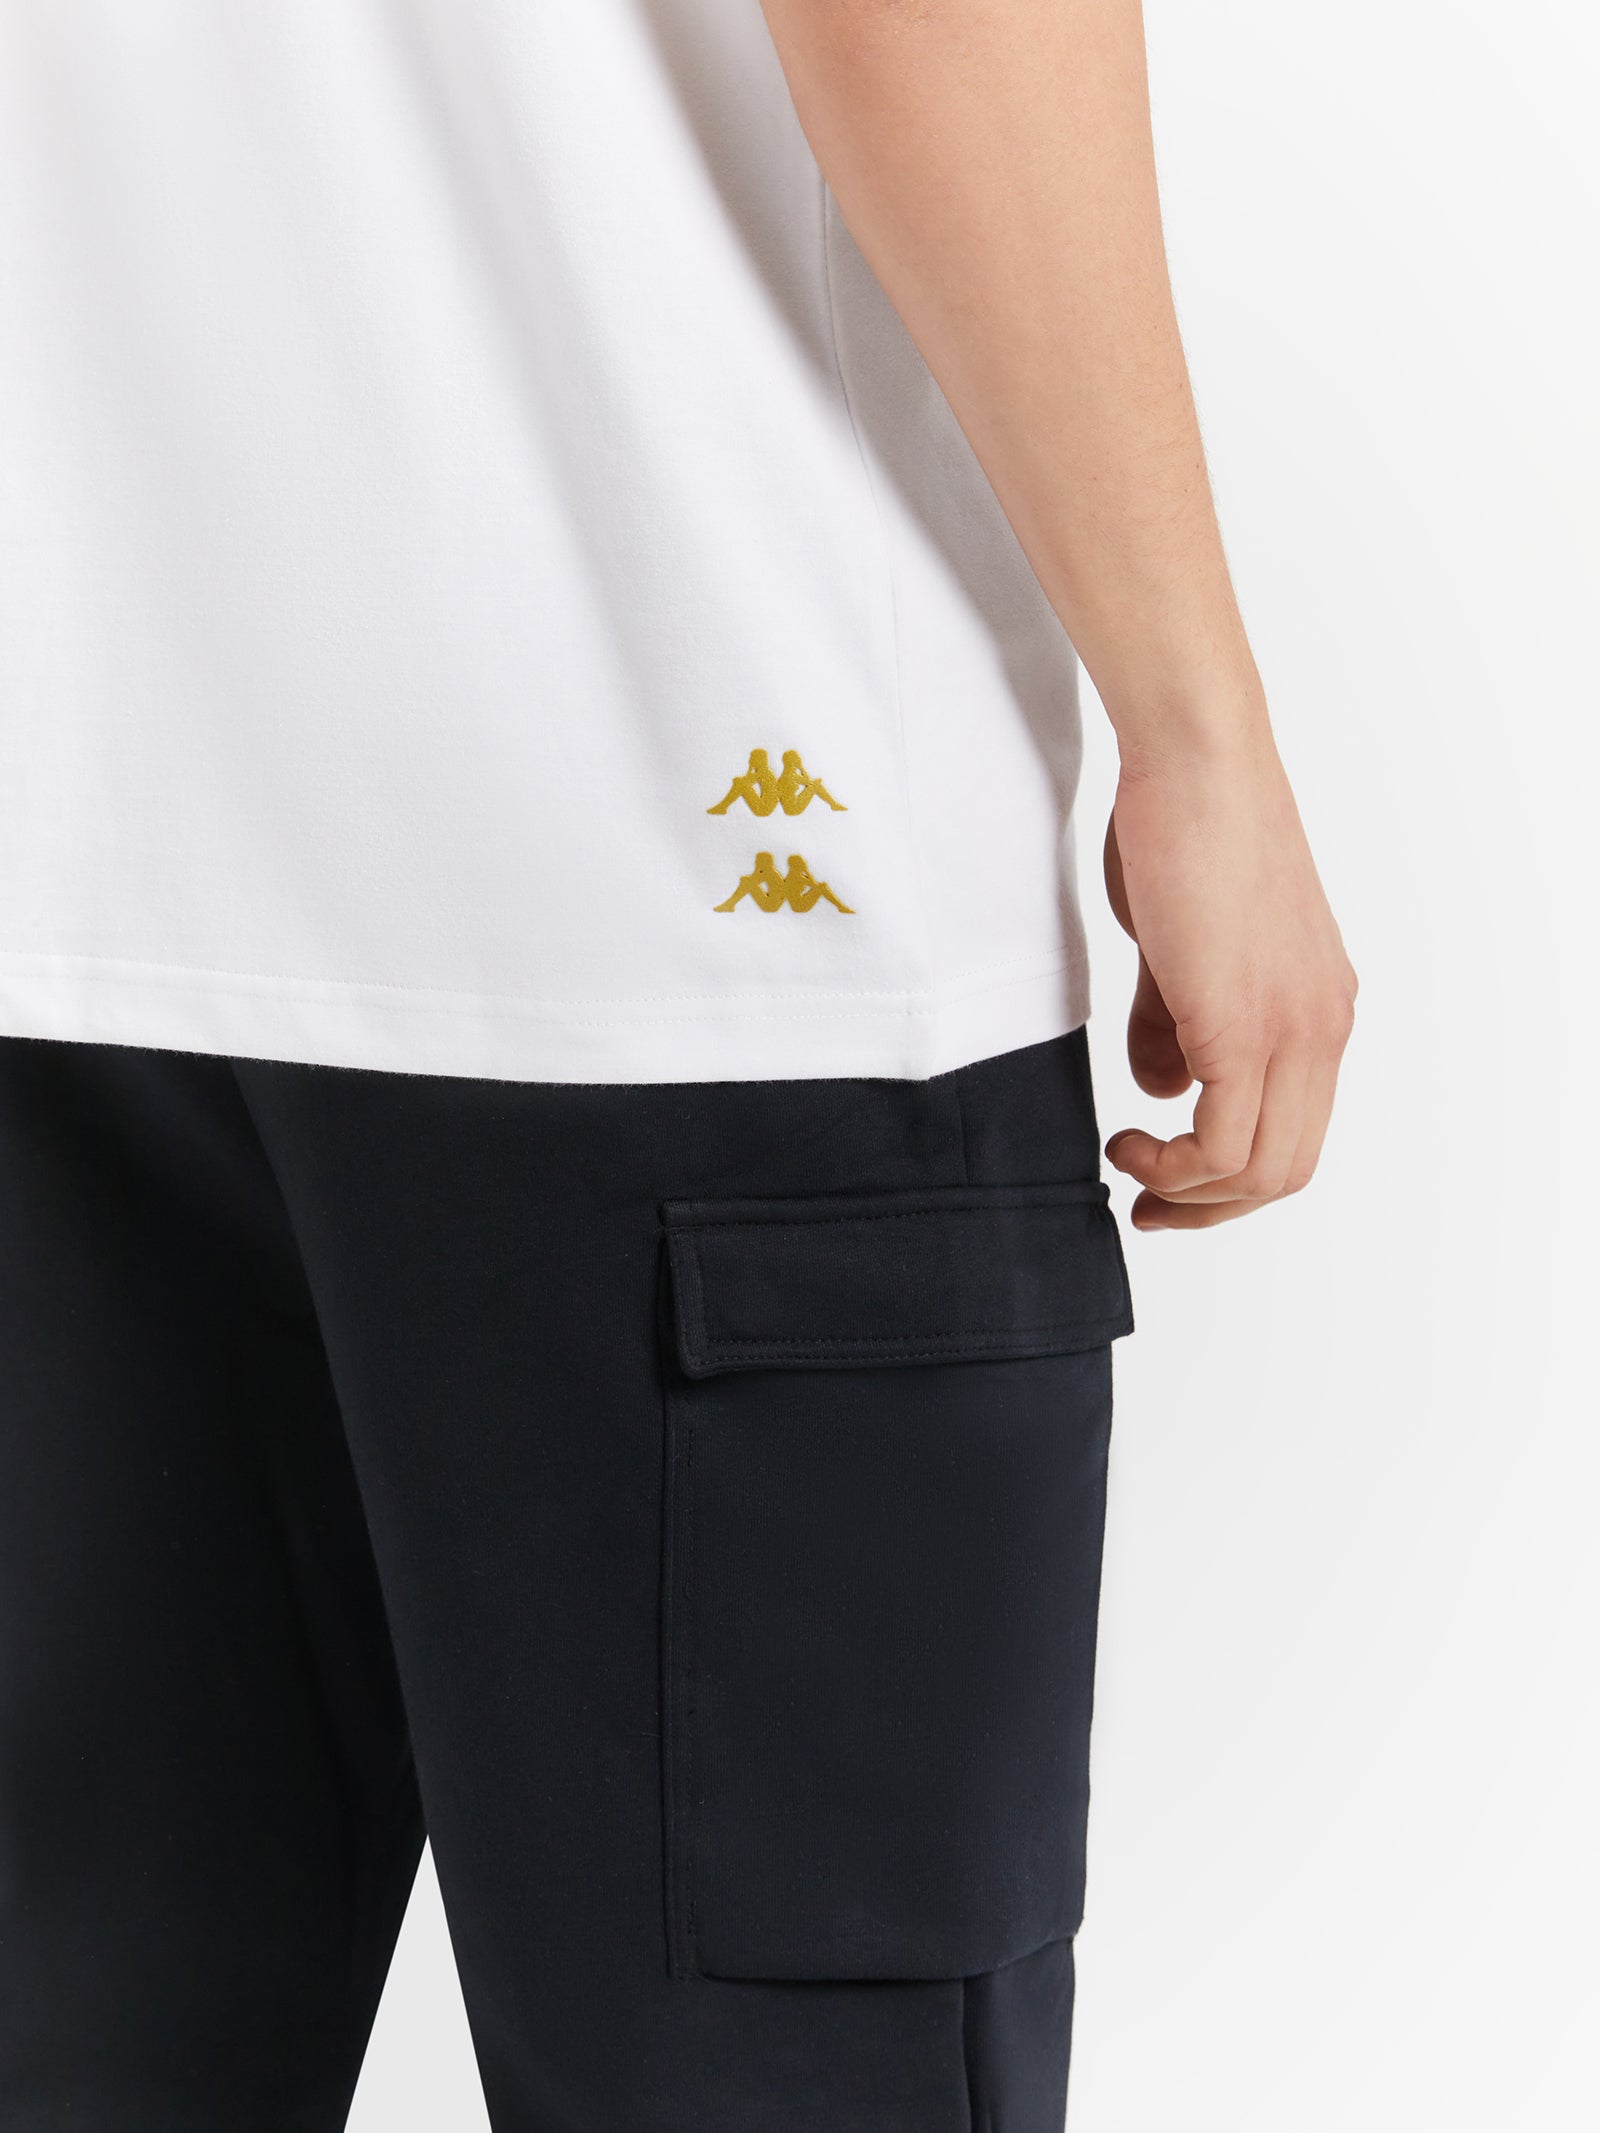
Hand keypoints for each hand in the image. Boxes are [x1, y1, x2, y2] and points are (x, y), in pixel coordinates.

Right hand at [1102, 730, 1356, 1229]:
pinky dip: (1175, 1164)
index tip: (1162, 1174)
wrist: (1198, 762)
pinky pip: (1223, 1141)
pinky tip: (1129, 1135)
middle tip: (1143, 1203)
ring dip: (1186, 1190)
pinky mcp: (1244, 1025)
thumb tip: (1166, 1090)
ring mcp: (1293, 1029)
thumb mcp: (1180, 949)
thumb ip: (1175, 1023)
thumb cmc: (1183, 830)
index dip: (1228, 1176)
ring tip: (1127, 1161)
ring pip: (1260, 1169)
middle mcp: (1322, 1027)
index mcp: (1318, 1009)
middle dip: (1209, 1206)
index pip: (1295, 1132)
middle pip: (1286, 1169)